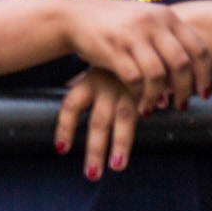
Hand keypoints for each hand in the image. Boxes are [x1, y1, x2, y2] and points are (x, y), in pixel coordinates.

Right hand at [54, 0, 210, 112]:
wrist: (74, 17)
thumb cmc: (114, 23)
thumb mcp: (145, 19)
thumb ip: (167, 36)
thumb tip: (193, 69)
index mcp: (165, 16)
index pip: (198, 48)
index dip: (205, 74)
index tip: (203, 93)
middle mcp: (151, 23)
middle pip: (181, 63)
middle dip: (185, 89)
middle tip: (182, 105)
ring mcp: (132, 35)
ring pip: (158, 74)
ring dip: (160, 96)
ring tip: (157, 107)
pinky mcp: (113, 50)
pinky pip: (134, 79)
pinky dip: (140, 95)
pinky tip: (140, 103)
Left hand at [54, 64, 156, 178]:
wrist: (144, 36)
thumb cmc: (117, 59)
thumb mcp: (97, 69)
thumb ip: (83, 84)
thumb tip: (66, 95)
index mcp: (89, 82)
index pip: (70, 105)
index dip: (65, 127)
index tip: (61, 149)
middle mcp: (106, 87)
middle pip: (97, 121)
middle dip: (94, 149)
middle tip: (91, 174)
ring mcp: (128, 89)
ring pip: (122, 119)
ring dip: (120, 145)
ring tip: (117, 166)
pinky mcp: (149, 88)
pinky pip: (149, 108)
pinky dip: (149, 121)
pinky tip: (150, 139)